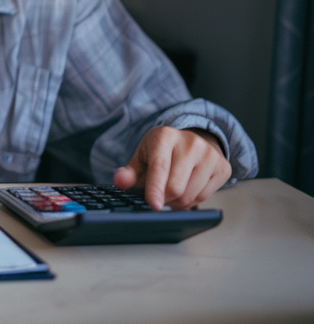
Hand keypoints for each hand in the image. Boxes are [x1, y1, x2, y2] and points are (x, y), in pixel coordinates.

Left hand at [113, 126, 230, 209]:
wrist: (192, 142)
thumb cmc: (161, 152)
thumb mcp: (142, 157)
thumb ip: (129, 172)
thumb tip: (120, 181)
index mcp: (165, 136)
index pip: (159, 167)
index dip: (155, 189)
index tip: (154, 205)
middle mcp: (191, 142)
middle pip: (176, 187)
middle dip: (164, 198)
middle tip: (158, 196)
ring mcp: (210, 154)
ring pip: (191, 195)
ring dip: (178, 202)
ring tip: (172, 190)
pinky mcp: (223, 167)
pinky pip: (205, 196)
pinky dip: (192, 200)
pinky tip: (187, 188)